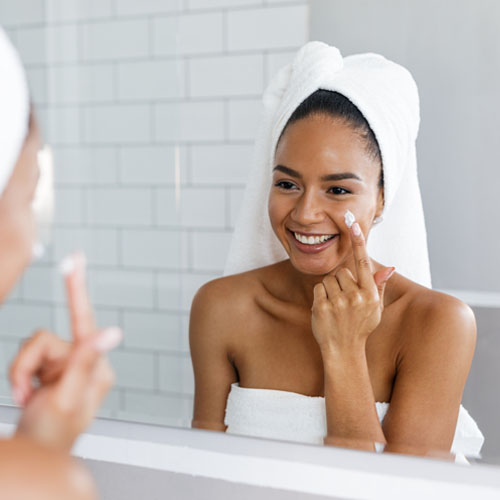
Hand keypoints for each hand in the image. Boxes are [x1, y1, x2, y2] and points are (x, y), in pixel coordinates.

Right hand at [9, 252, 121, 451]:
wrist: (36, 452)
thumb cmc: (54, 434)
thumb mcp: (67, 398)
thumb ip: (86, 361)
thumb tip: (114, 331)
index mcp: (96, 366)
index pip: (85, 319)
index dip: (77, 287)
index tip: (75, 257)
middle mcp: (84, 360)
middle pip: (43, 339)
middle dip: (26, 365)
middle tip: (24, 392)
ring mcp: (67, 364)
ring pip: (31, 348)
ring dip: (20, 373)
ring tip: (26, 397)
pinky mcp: (52, 368)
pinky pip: (25, 357)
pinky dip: (18, 375)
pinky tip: (26, 395)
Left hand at [311, 222, 394, 354]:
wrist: (344, 350)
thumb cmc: (360, 327)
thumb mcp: (375, 308)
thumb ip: (379, 286)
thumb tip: (389, 267)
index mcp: (370, 294)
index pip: (363, 261)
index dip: (358, 241)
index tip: (352, 222)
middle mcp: (356, 296)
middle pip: (342, 271)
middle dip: (341, 282)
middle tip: (344, 300)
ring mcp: (338, 302)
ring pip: (329, 279)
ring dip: (330, 289)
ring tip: (336, 306)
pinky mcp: (322, 306)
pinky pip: (318, 288)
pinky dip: (320, 296)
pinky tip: (326, 309)